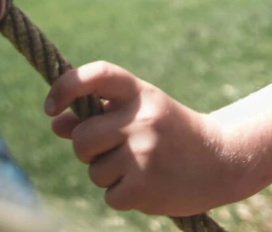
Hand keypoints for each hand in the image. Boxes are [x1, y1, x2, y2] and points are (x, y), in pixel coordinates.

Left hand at [47, 62, 244, 215]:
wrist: (221, 160)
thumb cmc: (173, 134)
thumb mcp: (141, 114)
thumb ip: (100, 115)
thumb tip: (56, 122)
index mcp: (142, 93)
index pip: (97, 75)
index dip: (67, 86)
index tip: (50, 107)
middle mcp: (142, 118)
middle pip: (82, 138)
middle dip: (88, 150)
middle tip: (114, 150)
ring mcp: (143, 152)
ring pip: (94, 170)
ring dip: (109, 175)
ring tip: (142, 167)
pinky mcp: (143, 186)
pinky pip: (109, 195)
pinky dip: (123, 195)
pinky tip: (148, 184)